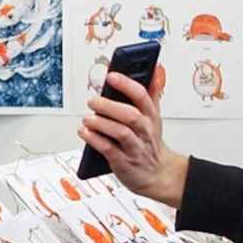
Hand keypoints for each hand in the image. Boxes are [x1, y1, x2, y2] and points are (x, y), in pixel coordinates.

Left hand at [79, 71, 188, 206]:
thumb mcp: (154, 116)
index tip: (112, 75)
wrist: (157, 174)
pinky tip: (85, 133)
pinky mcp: (123, 161)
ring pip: (120, 132)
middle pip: (130, 115)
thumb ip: (151, 92)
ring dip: (100, 123)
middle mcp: (144, 130)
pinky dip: (95, 140)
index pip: (142, 96)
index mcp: (151, 116)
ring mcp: (134, 147)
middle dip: (109, 106)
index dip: (127, 84)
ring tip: (87, 118)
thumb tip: (153, 68)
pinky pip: (108, 149)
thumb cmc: (150, 141)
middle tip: (92, 100)